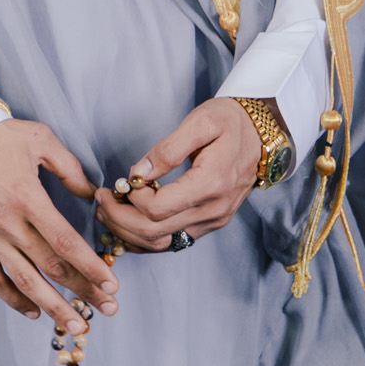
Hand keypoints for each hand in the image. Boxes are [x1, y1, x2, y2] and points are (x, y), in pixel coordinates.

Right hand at [0, 119, 117, 331]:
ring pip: (24, 280)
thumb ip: (69, 167)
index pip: (65, 241)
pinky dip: (13, 299)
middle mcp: (6, 222)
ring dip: (53, 306)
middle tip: (108, 309)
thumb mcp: (38, 138)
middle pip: (50, 266)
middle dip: (82, 290)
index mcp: (26, 197)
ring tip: (76, 325)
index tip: (111, 285)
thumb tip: (91, 193)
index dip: (90, 267)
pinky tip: (34, 312)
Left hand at [96, 96, 270, 250]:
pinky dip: (146, 238)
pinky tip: (128, 224)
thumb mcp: (201, 122)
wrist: (263, 134)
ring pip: (163, 243)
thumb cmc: (231, 122)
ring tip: (108, 211)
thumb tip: (139, 172)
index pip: (158, 209)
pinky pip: (174, 241)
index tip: (117, 184)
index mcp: (211, 184)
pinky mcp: (210, 223)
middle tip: (101, 200)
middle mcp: (213, 210)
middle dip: (120, 219)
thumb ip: (168, 148)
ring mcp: (213, 221)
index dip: (131, 201)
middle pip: (155, 232)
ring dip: (129, 233)